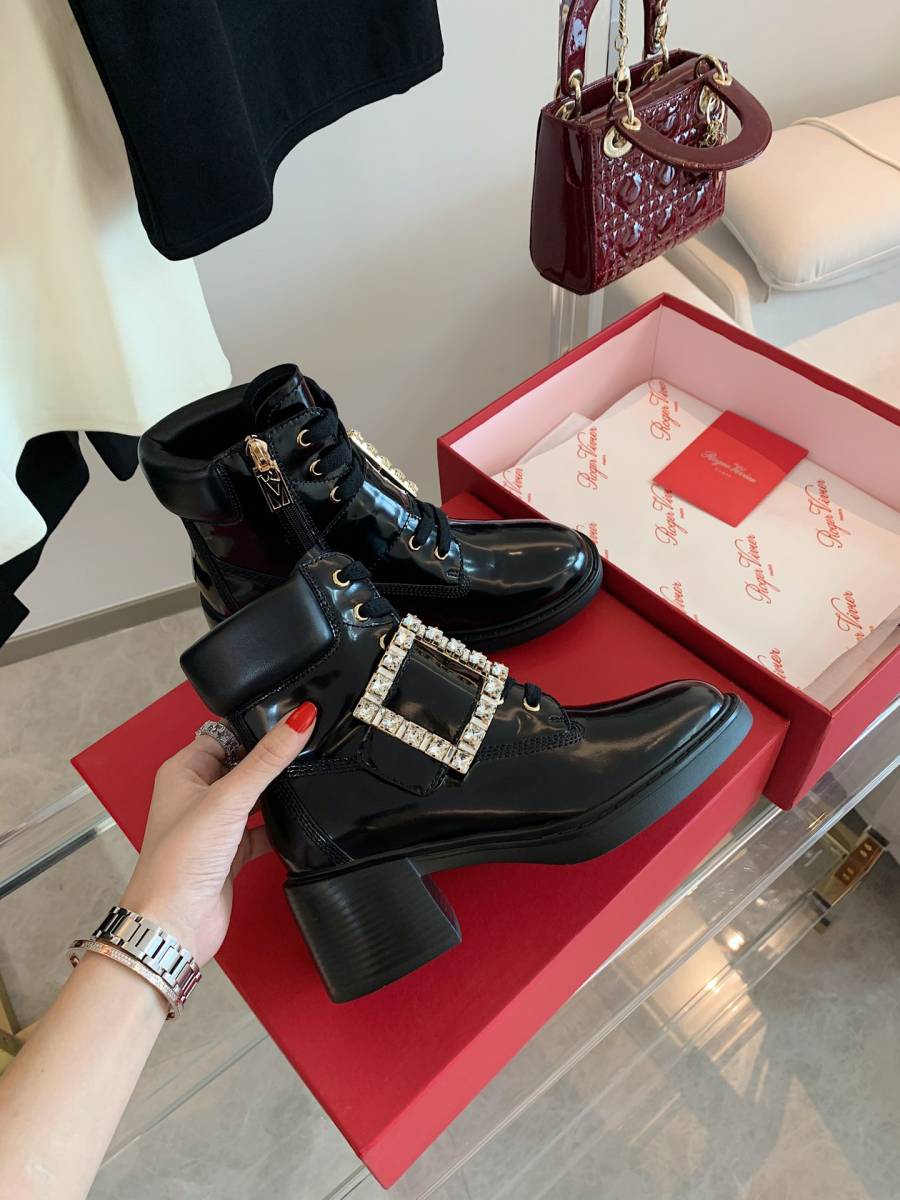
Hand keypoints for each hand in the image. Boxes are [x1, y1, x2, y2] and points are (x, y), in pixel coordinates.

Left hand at [120, 703, 316, 964]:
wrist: (175, 924)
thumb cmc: (179, 860)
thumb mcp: (229, 798)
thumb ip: (267, 759)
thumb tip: (299, 719)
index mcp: (183, 772)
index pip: (223, 735)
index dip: (253, 726)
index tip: (291, 718)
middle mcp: (196, 796)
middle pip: (241, 765)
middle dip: (269, 761)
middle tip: (307, 746)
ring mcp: (214, 826)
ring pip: (253, 798)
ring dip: (275, 794)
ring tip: (307, 779)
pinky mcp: (230, 853)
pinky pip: (260, 831)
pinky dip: (277, 828)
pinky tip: (297, 822)